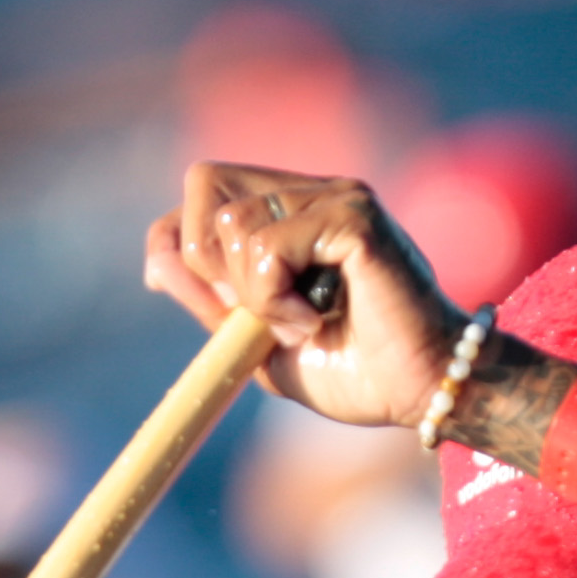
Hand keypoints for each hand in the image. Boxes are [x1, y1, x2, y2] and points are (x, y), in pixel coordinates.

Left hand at [143, 162, 465, 430]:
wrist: (419, 391)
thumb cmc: (354, 371)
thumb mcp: (259, 343)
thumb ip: (210, 302)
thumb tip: (158, 264)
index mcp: (289, 212)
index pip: (201, 192)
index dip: (178, 244)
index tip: (211, 305)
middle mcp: (311, 191)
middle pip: (204, 185)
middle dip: (209, 264)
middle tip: (260, 315)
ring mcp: (335, 195)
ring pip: (233, 224)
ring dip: (252, 295)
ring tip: (302, 326)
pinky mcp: (353, 215)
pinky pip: (268, 247)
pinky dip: (274, 301)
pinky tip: (314, 324)